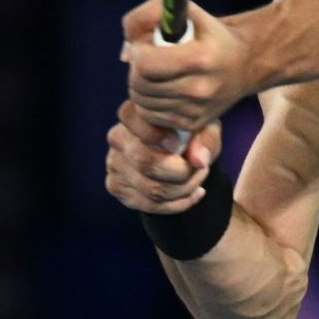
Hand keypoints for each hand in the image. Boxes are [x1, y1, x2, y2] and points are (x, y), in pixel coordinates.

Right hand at [104, 100, 222, 213]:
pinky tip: (196, 192)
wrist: (180, 152)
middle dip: (182, 172)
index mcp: (134, 114)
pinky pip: (149, 204)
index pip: (132, 120)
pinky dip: (179, 203)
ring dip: (185, 189)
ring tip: (200, 178)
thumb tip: (198, 161)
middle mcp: (118, 137)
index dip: (157, 134)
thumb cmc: (191, 134)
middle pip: (145, 162)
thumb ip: (204, 140)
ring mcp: (114, 164)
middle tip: (202, 168)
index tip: (180, 144)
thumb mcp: (204, 129)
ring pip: (151, 189)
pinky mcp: (116, 186)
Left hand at [121, 0, 256, 133]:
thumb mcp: (186, 12)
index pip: (147, 64)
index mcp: (200, 58)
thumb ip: (150, 14)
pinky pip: (150, 116)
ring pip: (141, 103)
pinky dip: (148, 102)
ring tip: (156, 73)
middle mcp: (200, 88)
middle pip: (140, 85)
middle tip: (147, 60)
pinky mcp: (192, 124)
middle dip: (136, 70)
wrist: (244, 63)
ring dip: (139, 86)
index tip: (144, 46)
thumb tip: (127, 50)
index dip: (138, 53)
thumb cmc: (208, 34)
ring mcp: (196, 110)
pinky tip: (161, 89)